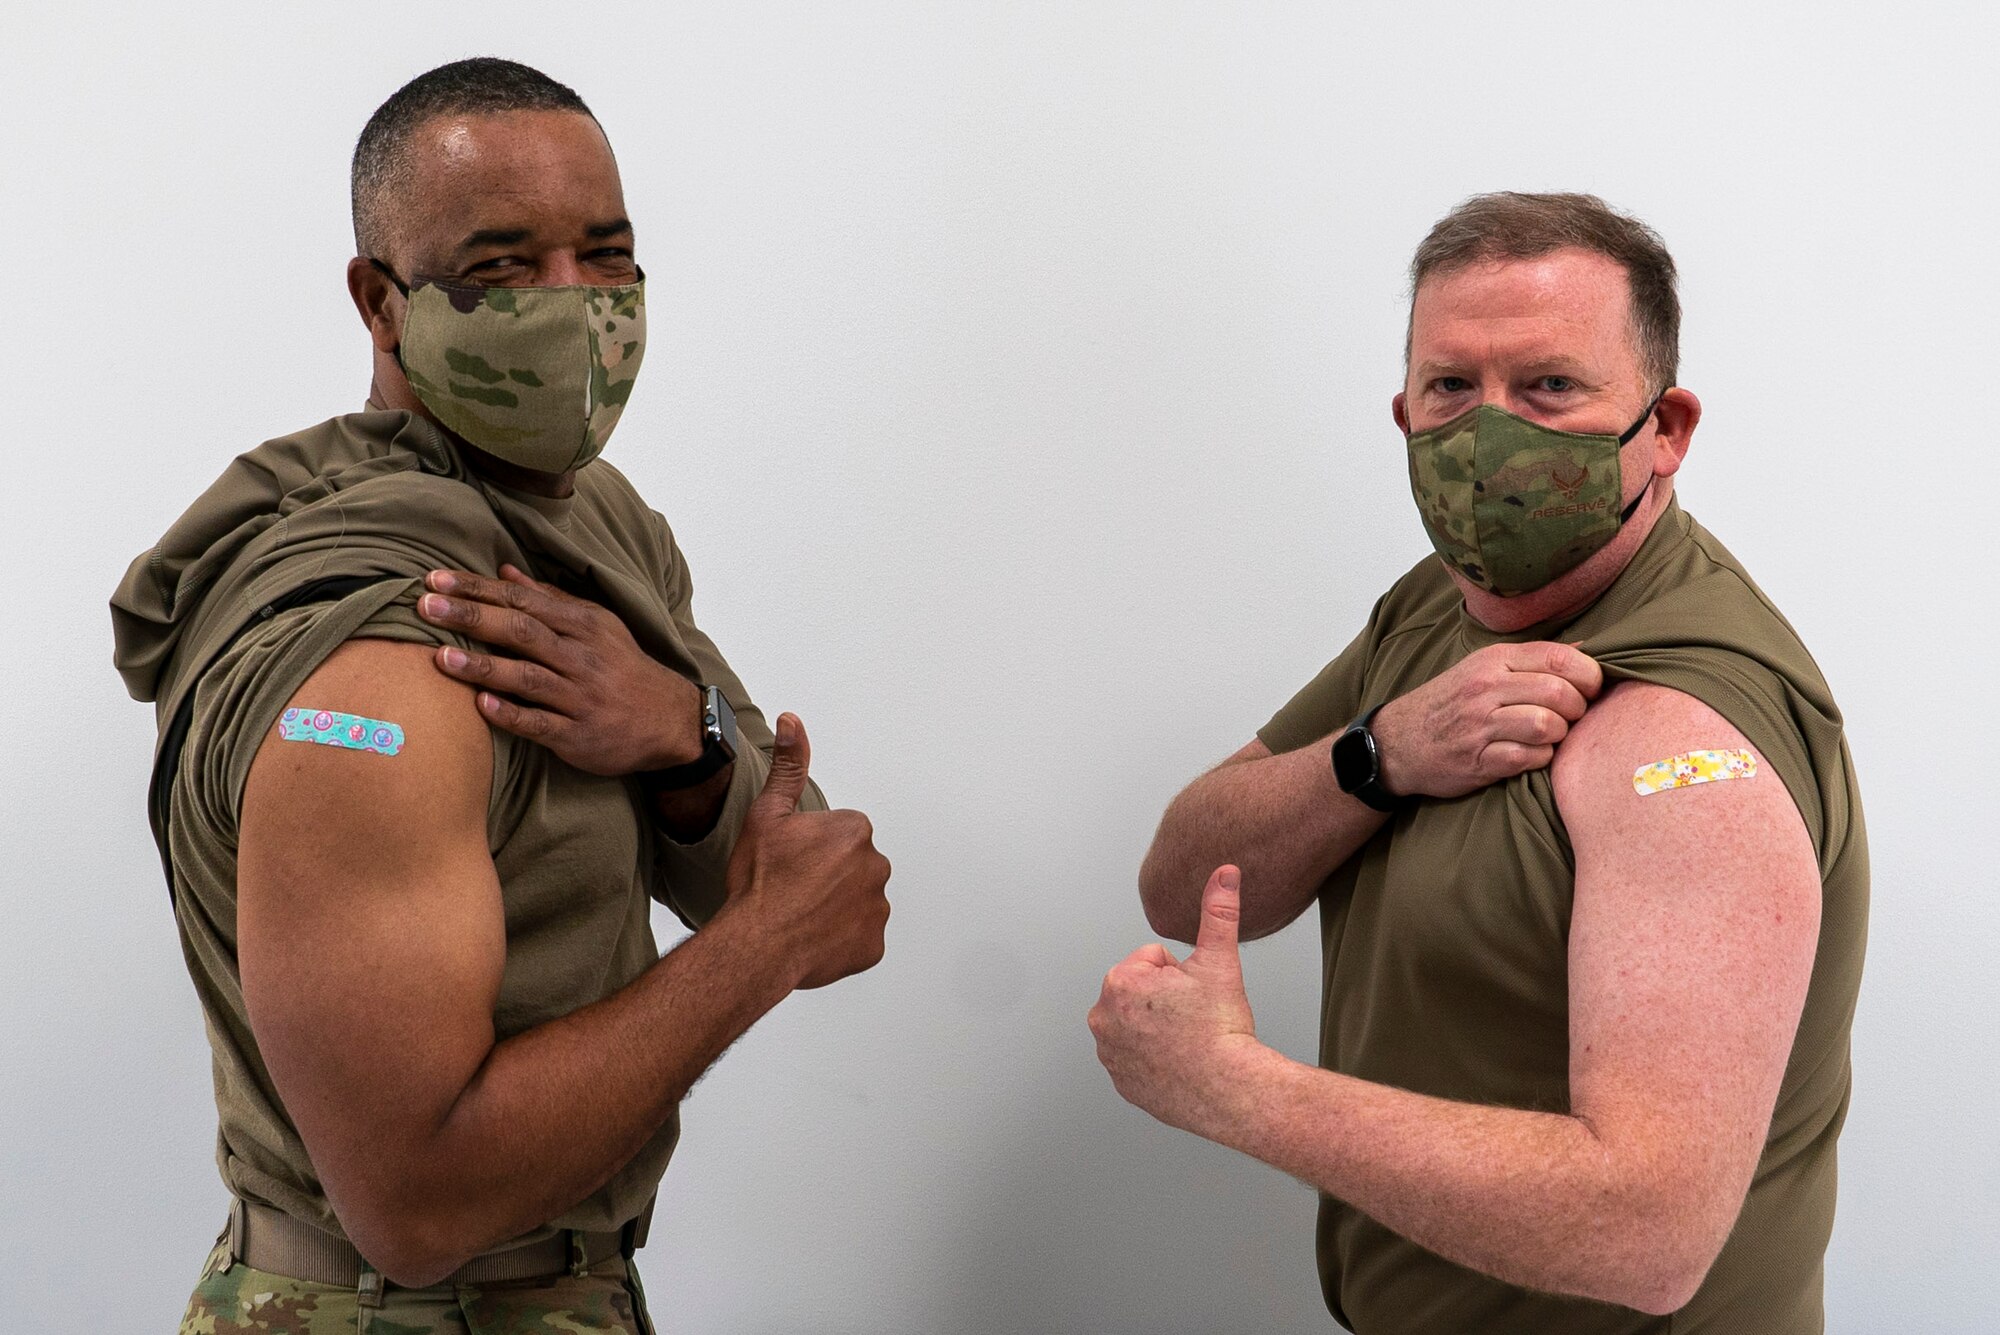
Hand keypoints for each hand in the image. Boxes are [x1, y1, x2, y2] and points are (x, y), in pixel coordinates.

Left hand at [418, 565, 702, 776]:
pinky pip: (542, 723)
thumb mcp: (596, 626)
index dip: (478, 589)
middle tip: (426, 606)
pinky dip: (512, 714)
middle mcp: (581, 657)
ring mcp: (581, 697)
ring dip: (484, 665)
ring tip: (441, 657)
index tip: (436, 580)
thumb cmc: (622, 669)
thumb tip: (504, 571)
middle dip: (472, 616)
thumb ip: (549, 599)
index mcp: (582, 625)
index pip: (523, 600)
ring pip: (528, 677)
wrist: (669, 721)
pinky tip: (482, 706)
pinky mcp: (580, 735)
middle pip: (522, 630)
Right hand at [722, 714, 891, 989]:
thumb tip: (792, 723)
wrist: (754, 945)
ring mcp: (877, 908)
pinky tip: (814, 938)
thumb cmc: (759, 884)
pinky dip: (843, 939)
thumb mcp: (766, 815)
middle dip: (830, 876)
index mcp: (855, 830)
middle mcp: (875, 865)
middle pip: (854, 866)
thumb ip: (788, 767)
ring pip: (859, 901)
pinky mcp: (875, 944)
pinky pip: (862, 937)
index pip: (841, 835)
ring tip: (801, 915)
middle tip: (794, 889)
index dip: (813, 848)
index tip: (793, 862)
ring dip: (837, 907)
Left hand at [1088, 865, 1260, 1135]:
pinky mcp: (1121, 1082)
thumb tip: (1225, 872)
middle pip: (1144, 992)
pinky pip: (1140, 1058)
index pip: (1154, 961)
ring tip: (1188, 1041)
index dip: (1182, 975)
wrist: (1230, 1089)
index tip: (1194, 998)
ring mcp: (1109, 1055)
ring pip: (1142, 1024)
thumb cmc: (1221, 1028)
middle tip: (1193, 1019)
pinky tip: (1179, 1063)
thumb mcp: (1220, 961)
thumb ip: (1218, 912)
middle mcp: (1102, 1018)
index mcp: (1119, 982)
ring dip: (1161, 1027)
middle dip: (1167, 1000)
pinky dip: (1157, 1058)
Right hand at [1372, 641, 1601, 799]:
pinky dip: (1540, 759)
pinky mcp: (1478, 761)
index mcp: (1493, 660)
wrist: (1397, 741)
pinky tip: (1532, 754)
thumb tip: (1585, 649)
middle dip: (1578, 708)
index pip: (1559, 657)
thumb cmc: (1449, 703)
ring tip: (1551, 736)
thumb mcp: (1482, 667)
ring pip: (1547, 725)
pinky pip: (1529, 758)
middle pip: (1559, 693)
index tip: (1592, 688)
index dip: (1589, 675)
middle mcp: (1485, 688)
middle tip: (1572, 717)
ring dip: (1560, 735)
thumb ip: (1531, 660)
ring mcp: (1480, 726)